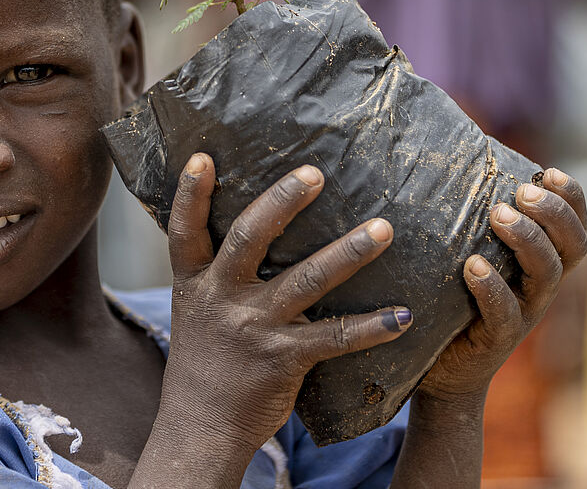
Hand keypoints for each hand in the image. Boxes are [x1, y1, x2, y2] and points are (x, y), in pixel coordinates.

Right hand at [157, 152, 412, 456]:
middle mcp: (221, 297)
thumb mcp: (196, 307)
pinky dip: (372, 326)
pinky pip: (335, 338)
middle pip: (250, 238)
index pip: (184, 231)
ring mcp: (254, 327)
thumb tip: (256, 218)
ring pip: (305, 281)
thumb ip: (218, 269)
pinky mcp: (285, 358)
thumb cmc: (205, 359)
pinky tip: (402, 315)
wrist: (200, 429)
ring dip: (347, 252)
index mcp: (195, 282)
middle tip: (315, 174)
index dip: (191, 194)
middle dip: (282, 202)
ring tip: (383, 229)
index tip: (203, 157)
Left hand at [417, 167, 586, 401]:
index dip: (572, 199)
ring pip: (547, 275)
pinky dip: (492, 288)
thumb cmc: (453, 294)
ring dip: (527, 240)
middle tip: (523, 192)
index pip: (575, 226)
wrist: (442, 366)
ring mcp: (524, 313)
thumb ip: (470, 214)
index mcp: (541, 260)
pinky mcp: (497, 340)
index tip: (549, 172)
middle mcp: (540, 285)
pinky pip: (505, 314)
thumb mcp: (468, 249)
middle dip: (554, 213)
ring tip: (500, 215)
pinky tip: (473, 267)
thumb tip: (446, 150)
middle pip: (572, 247)